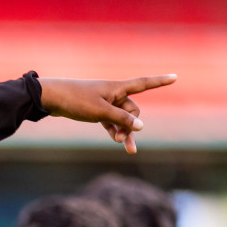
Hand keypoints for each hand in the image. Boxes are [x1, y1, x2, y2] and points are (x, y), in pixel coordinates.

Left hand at [37, 74, 177, 153]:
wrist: (50, 98)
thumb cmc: (76, 100)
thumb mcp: (100, 111)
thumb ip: (121, 119)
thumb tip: (141, 126)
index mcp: (117, 88)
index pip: (144, 83)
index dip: (160, 81)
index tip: (176, 76)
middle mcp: (113, 93)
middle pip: (132, 110)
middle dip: (131, 126)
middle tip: (122, 141)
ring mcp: (104, 102)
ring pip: (121, 118)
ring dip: (123, 132)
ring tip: (127, 150)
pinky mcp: (94, 110)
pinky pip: (110, 121)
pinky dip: (113, 130)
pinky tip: (116, 140)